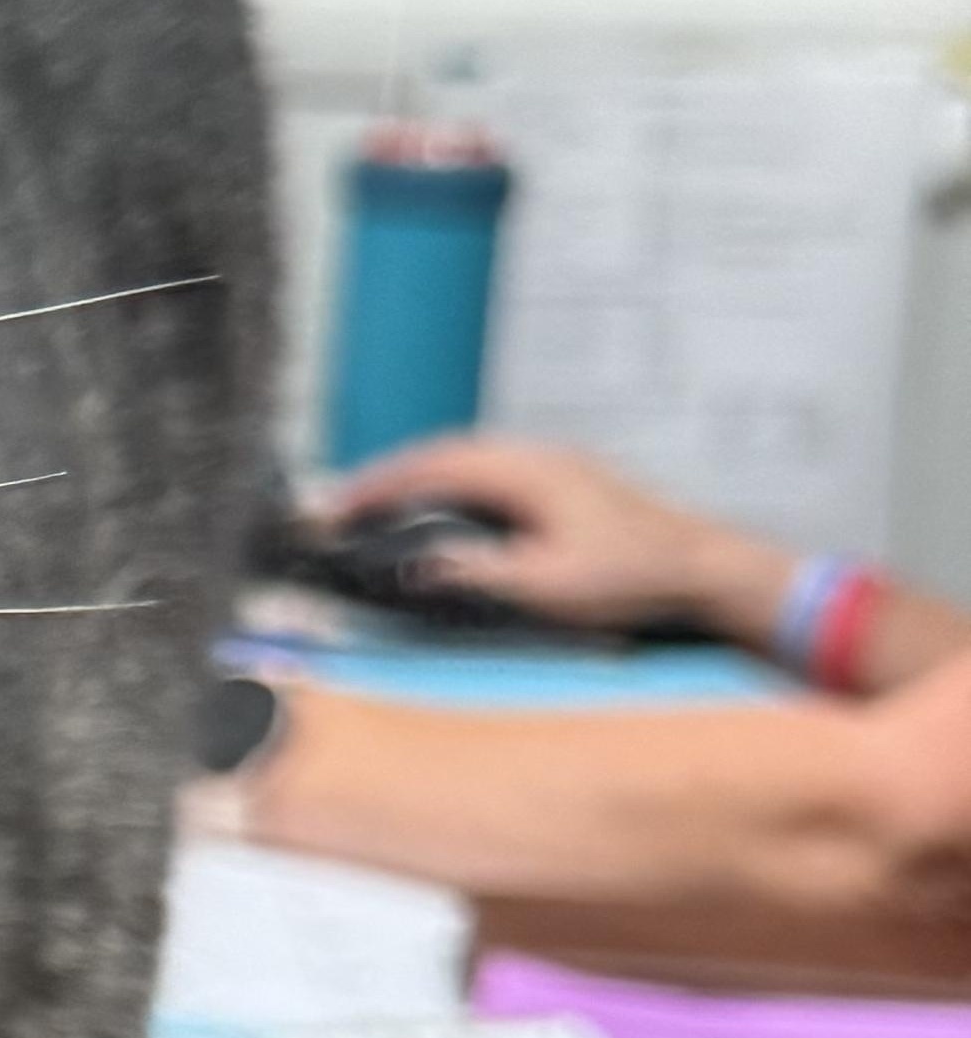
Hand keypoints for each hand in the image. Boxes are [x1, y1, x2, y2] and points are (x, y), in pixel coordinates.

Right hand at [324, 433, 779, 639]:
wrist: (706, 569)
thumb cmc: (631, 579)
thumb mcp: (546, 586)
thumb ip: (475, 571)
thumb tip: (414, 564)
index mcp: (525, 472)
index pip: (430, 468)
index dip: (374, 487)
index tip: (331, 510)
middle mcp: (537, 456)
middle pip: (442, 452)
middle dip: (387, 476)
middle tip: (341, 505)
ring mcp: (555, 464)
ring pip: (467, 457)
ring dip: (419, 476)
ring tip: (381, 503)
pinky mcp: (568, 480)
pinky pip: (490, 468)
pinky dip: (450, 482)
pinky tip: (444, 506)